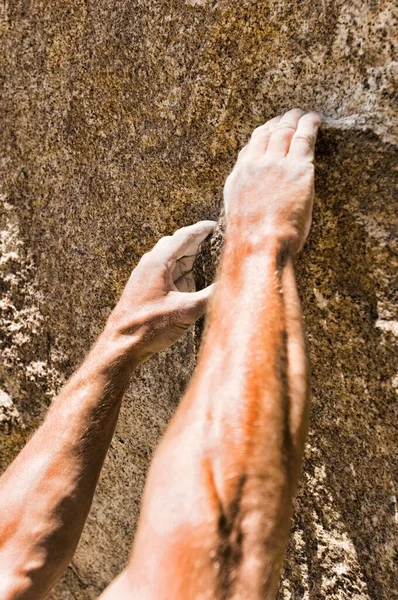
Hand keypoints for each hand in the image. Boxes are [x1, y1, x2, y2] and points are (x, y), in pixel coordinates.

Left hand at [104, 221, 215, 362]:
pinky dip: (186, 273)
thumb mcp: (186, 311)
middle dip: (200, 242)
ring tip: (213, 258)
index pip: (184, 236)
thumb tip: (233, 285)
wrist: (121, 346)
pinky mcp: (150, 290)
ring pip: (175, 260)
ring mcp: (150, 277)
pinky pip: (171, 274)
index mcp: (158, 262)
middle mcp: (152, 265)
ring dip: (193, 258)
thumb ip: (211, 296)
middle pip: (179, 245)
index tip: (218, 225)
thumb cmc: (148, 327)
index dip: (203, 229)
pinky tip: (197, 280)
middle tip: (220, 241)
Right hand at [223, 108, 320, 253]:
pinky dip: (310, 125)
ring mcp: (276, 164)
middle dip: (278, 123)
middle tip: (288, 117)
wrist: (259, 244)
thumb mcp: (239, 218)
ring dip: (295, 119)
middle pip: (266, 134)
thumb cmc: (251, 241)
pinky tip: (316, 120)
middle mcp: (254, 165)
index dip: (261, 137)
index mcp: (238, 177)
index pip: (249, 149)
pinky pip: (304, 138)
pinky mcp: (298, 167)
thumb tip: (254, 203)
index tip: (268, 131)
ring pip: (285, 131)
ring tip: (304, 114)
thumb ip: (246, 202)